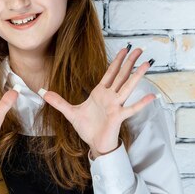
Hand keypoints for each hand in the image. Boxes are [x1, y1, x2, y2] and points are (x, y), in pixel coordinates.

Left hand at [40, 46, 156, 158]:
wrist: (94, 144)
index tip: (124, 50)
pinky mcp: (119, 116)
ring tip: (146, 64)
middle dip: (130, 62)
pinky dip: (141, 103)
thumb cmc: (87, 128)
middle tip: (139, 49)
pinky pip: (132, 108)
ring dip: (136, 76)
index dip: (117, 61)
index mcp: (100, 93)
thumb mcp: (70, 113)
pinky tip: (151, 96)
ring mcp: (116, 105)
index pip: (111, 73)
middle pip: (122, 75)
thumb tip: (43, 93)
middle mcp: (110, 97)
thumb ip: (58, 102)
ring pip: (127, 87)